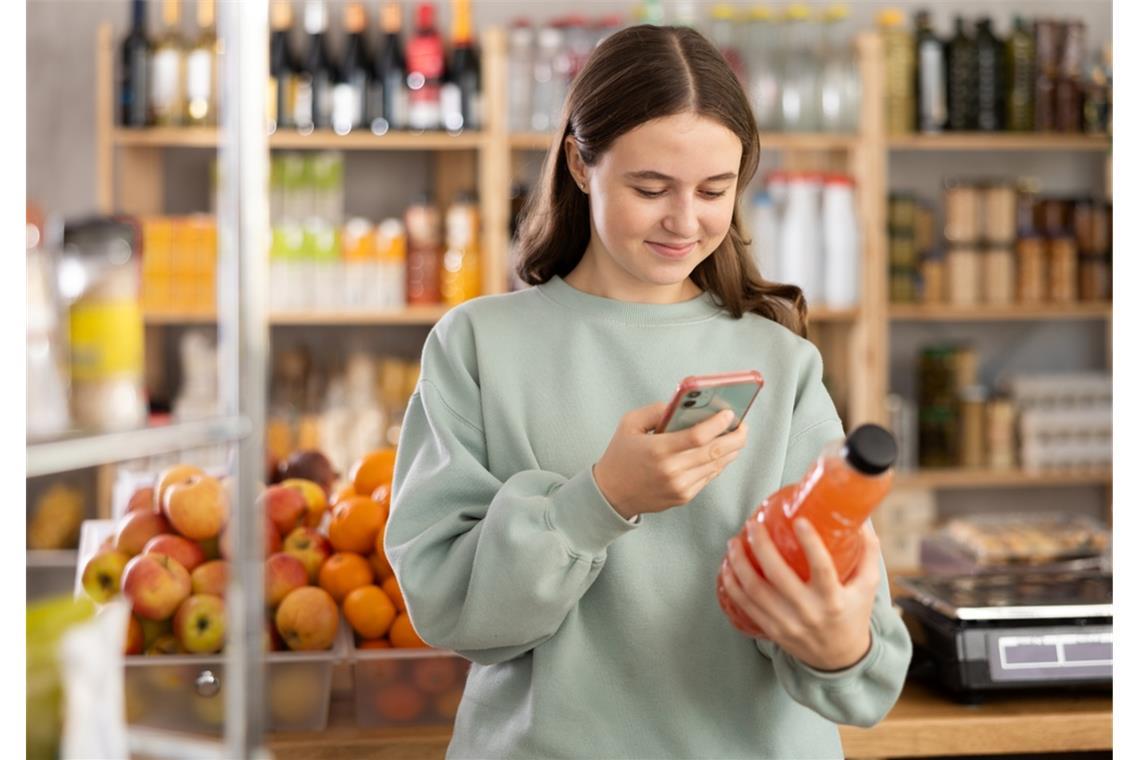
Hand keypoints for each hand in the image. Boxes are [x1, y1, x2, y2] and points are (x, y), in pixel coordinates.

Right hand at [594, 403, 747, 519]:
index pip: (698, 436)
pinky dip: (718, 463)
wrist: (611, 494)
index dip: (718, 424)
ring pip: (717, 465)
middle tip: (743, 425)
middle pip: (716, 452)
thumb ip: (657, 410)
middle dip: (736, 437)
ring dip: (731, 450)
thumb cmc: (620, 455)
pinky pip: (709, 477)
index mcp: (658, 449)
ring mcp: (680, 486)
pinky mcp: (684, 497)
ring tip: (737, 436)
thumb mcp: (630, 424)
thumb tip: (686, 405)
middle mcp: (672, 470)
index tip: (730, 414)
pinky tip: (721, 452)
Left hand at [720, 518, 880, 671]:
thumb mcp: (867, 587)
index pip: (822, 568)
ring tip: (733, 541)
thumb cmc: (853, 614)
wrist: (839, 660)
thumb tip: (863, 519)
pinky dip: (732, 584)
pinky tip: (727, 566)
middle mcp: (808, 612)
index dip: (810, 543)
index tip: (799, 520)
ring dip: (738, 563)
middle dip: (761, 546)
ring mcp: (787, 623)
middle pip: (777, 575)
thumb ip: (867, 553)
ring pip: (754, 590)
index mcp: (833, 599)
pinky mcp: (771, 630)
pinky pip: (745, 605)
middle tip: (752, 524)